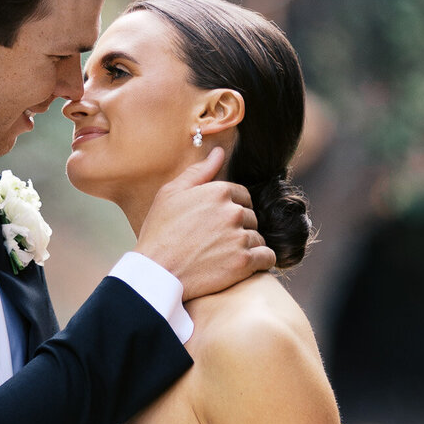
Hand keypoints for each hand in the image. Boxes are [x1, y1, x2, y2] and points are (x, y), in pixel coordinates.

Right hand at [136, 146, 275, 300]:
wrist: (156, 271)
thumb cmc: (159, 232)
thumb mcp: (171, 194)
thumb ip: (199, 171)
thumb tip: (220, 152)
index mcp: (219, 192)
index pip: (242, 196)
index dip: (231, 209)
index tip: (217, 223)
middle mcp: (233, 212)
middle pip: (251, 217)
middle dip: (239, 228)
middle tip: (218, 242)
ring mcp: (240, 238)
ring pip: (258, 238)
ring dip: (247, 246)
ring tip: (225, 255)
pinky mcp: (244, 262)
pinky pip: (267, 257)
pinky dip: (260, 261)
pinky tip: (244, 265)